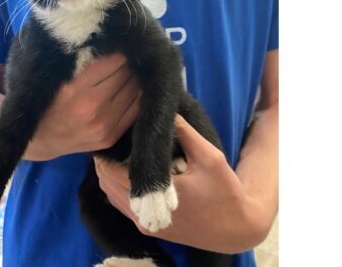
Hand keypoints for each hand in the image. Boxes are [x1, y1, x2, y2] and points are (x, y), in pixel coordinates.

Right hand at [24, 53, 140, 160]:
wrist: (40, 140)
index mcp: (74, 88)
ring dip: (134, 79)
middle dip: (127, 64)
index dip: (118, 52)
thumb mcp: (58, 77)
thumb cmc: (47, 101)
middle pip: (125, 75)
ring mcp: (103, 125)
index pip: (113, 61)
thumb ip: (83, 63)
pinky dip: (136, 96)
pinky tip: (131, 90)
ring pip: (134, 91)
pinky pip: (136, 110)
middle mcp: (91, 107)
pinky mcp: (110, 137)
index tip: (118, 48)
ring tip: (129, 74)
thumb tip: (113, 46)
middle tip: (126, 59)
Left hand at [94, 115, 268, 253]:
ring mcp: (146, 225)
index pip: (114, 173)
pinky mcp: (151, 230)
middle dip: (105, 163)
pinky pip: (123, 207)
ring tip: (116, 154)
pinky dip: (118, 190)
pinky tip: (128, 173)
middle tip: (110, 141)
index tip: (108, 135)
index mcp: (158, 196)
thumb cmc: (225, 190)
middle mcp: (146, 215)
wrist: (236, 229)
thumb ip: (185, 133)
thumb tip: (167, 111)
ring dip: (109, 177)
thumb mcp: (209, 156)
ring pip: (112, 197)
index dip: (106, 154)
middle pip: (107, 185)